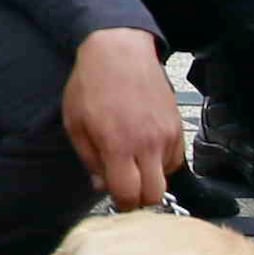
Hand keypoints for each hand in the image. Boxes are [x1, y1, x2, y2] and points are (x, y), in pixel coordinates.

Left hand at [61, 26, 181, 208]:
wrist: (120, 51)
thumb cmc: (91, 84)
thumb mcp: (75, 123)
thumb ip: (89, 159)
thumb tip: (102, 185)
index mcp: (118, 145)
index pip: (129, 195)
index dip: (121, 203)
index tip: (115, 199)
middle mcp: (148, 144)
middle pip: (155, 194)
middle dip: (140, 198)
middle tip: (126, 188)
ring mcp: (167, 135)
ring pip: (167, 177)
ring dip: (151, 177)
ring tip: (133, 161)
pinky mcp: (178, 126)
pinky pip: (176, 159)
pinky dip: (163, 162)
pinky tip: (145, 149)